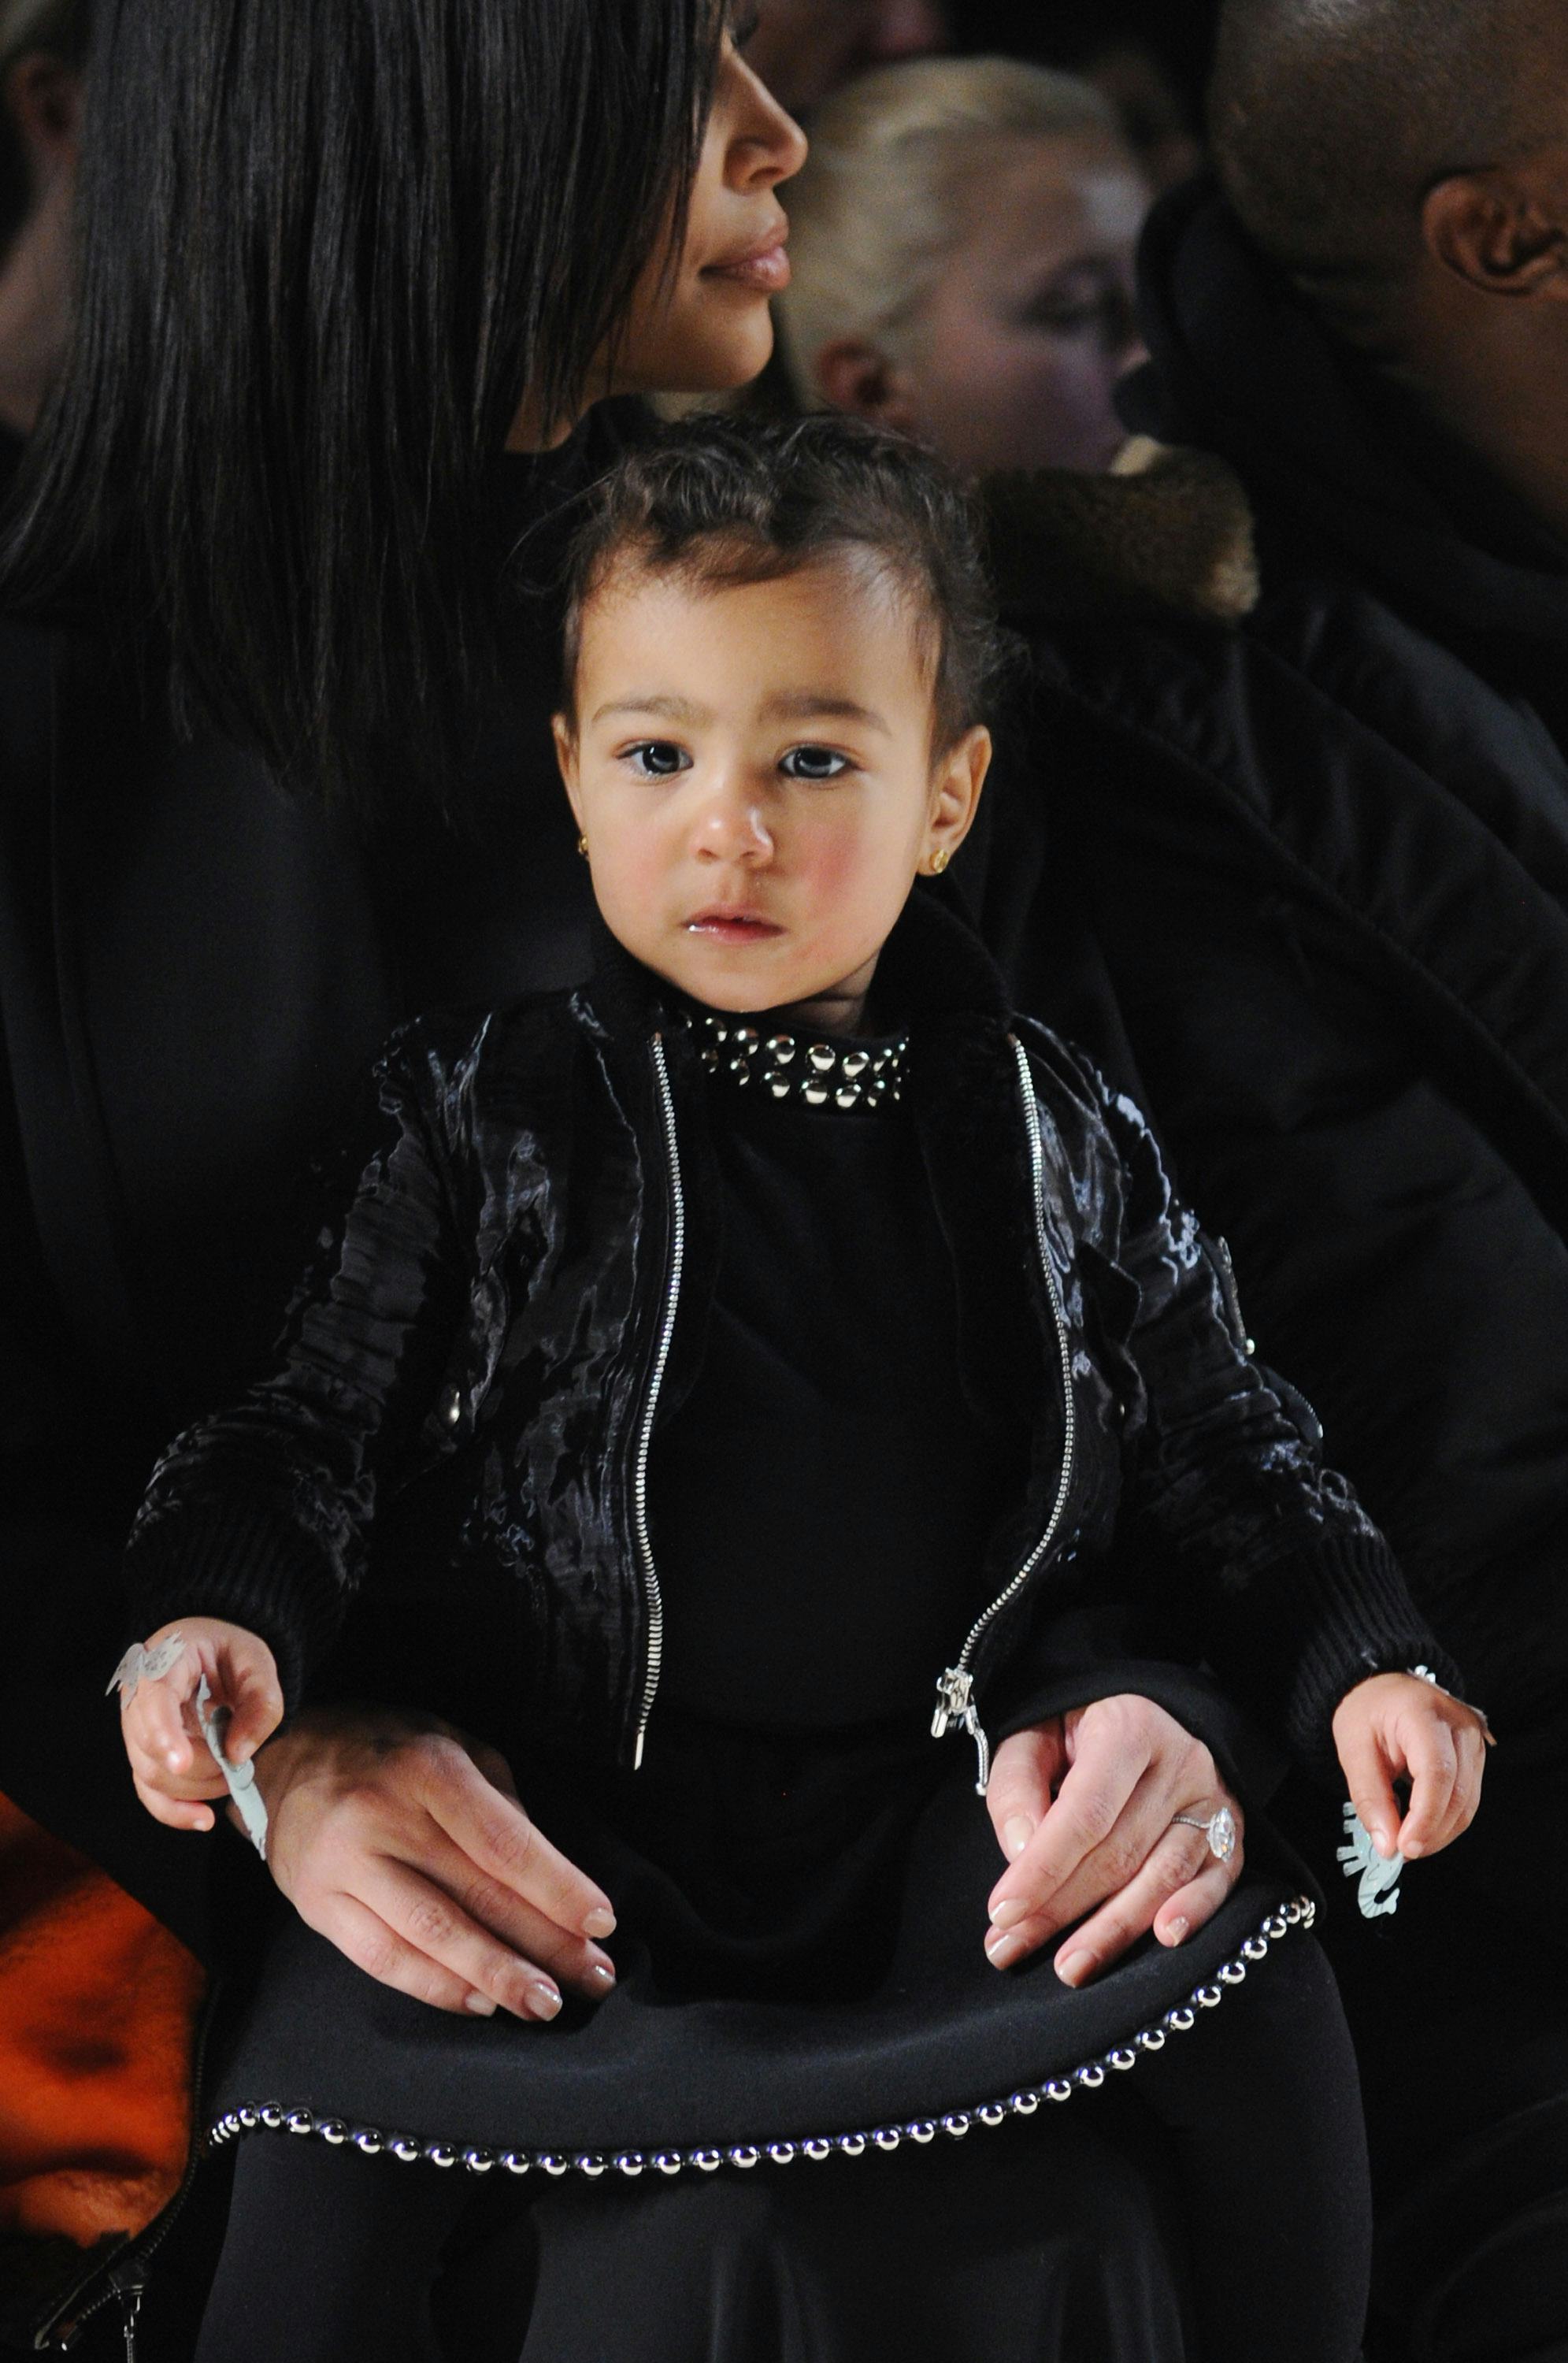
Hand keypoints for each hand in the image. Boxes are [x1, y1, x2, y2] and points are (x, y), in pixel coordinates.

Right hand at [118, 1616, 283, 1832]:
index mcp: (162, 1662)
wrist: (208, 1646)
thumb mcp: (257, 1660)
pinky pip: (151, 1793)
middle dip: (200, 1767)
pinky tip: (203, 1819)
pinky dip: (176, 1812)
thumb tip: (238, 1755)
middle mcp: (137, 1699)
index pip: (151, 1702)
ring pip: (151, 1777)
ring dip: (197, 1789)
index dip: (162, 1735)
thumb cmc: (230, 1649)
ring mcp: (137, 1731)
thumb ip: (260, 1701)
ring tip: (233, 1773)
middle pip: (150, 1751)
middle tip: (240, 1761)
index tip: (182, 1762)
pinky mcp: (146, 1756)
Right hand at [251, 1705, 618, 2023]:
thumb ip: (502, 1807)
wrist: (284, 1755)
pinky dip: (436, 1987)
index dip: (558, 1888)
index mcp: (428, 1769)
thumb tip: (553, 1880)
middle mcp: (383, 1817)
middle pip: (477, 1894)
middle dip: (544, 1944)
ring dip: (496, 1977)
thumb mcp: (453, 1747)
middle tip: (593, 1978)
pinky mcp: (317, 1906)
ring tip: (544, 2003)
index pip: (505, 1843)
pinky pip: (384, 1959)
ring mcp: (344, 1866)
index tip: (601, 1922)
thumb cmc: (388, 1750)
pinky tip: (479, 2002)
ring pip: (432, 1936)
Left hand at [981, 1695, 1243, 1986]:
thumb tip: (1020, 1852)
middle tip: (1010, 1947)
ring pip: (1161, 1877)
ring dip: (1112, 1931)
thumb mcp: (1032, 1735)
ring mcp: (1212, 1800)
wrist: (1141, 1711)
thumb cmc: (1075, 1728)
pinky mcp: (1230, 1833)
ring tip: (1069, 1967)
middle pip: (1118, 1854)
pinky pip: (1215, 1882)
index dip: (1043, 1868)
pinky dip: (1192, 1913)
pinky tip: (1164, 1939)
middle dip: (1061, 1909)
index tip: (1002, 1911)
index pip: (1086, 1813)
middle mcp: (1179, 1762)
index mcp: (1127, 1728)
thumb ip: (1017, 1785)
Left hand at [1332, 1672, 1488, 1860]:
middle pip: (1458, 1793)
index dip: (1424, 1817)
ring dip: (1439, 1831)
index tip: (1405, 1846)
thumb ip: (1370, 1798)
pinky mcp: (1475, 1753)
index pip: (1437, 1773)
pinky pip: (1469, 1797)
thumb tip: (1387, 1845)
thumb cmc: (1367, 1710)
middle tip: (1399, 1850)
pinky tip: (1421, 1826)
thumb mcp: (1353, 1749)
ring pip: (1468, 1802)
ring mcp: (1473, 1738)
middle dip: (1430, 1831)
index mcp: (1423, 1713)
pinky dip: (1446, 1819)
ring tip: (1407, 1841)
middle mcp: (1459, 1724)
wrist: (1382, 1686)